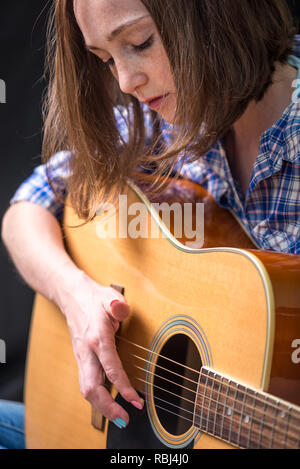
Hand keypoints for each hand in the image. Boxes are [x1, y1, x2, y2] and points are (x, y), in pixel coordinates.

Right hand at [57, 269, 143, 426]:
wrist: (72, 296)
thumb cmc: (95, 298)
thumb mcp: (110, 297)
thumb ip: (118, 305)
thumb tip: (121, 309)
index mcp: (97, 338)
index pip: (110, 368)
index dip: (123, 387)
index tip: (136, 400)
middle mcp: (87, 352)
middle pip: (91, 388)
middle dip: (107, 407)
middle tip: (125, 419)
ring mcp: (82, 357)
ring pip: (86, 389)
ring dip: (102, 406)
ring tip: (120, 416)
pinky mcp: (82, 360)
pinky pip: (87, 383)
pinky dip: (97, 397)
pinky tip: (109, 402)